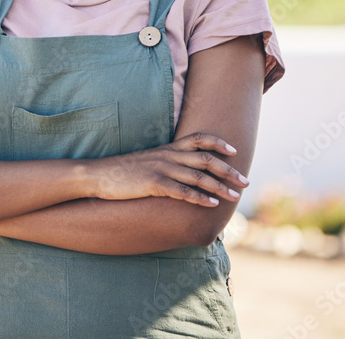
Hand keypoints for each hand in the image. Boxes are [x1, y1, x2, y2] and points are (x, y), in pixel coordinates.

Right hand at [90, 132, 247, 206]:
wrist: (98, 175)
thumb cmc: (123, 171)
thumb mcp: (148, 162)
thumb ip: (166, 163)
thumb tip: (182, 173)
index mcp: (167, 149)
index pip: (198, 139)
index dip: (218, 143)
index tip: (234, 151)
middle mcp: (168, 156)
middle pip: (206, 159)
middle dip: (229, 170)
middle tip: (245, 182)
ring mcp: (161, 169)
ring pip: (198, 176)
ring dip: (220, 186)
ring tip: (235, 196)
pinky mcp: (153, 183)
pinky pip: (181, 190)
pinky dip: (199, 197)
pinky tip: (211, 204)